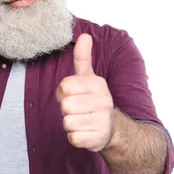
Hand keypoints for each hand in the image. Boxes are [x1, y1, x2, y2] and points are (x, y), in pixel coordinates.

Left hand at [55, 34, 113, 151]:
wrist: (112, 128)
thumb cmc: (93, 100)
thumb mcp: (88, 78)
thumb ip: (82, 58)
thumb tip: (84, 35)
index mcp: (98, 84)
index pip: (64, 86)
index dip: (62, 93)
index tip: (71, 95)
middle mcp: (103, 101)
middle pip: (65, 105)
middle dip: (66, 110)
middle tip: (77, 110)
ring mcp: (103, 120)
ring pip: (67, 122)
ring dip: (70, 124)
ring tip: (81, 120)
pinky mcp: (99, 138)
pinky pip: (73, 138)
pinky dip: (75, 137)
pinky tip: (84, 132)